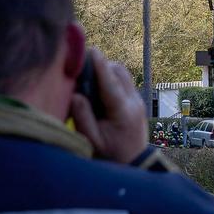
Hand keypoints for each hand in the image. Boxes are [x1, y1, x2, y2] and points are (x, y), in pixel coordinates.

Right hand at [70, 49, 147, 163]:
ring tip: (87, 77)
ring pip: (123, 74)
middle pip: (119, 72)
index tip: (92, 50)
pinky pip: (124, 81)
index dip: (100, 66)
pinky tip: (96, 86)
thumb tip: (75, 95)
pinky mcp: (136, 101)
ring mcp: (138, 100)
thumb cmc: (111, 155)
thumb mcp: (93, 141)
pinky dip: (110, 78)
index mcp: (123, 111)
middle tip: (80, 67)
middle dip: (101, 65)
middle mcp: (134, 102)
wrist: (135, 163)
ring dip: (106, 70)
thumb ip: (82, 117)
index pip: (110, 83)